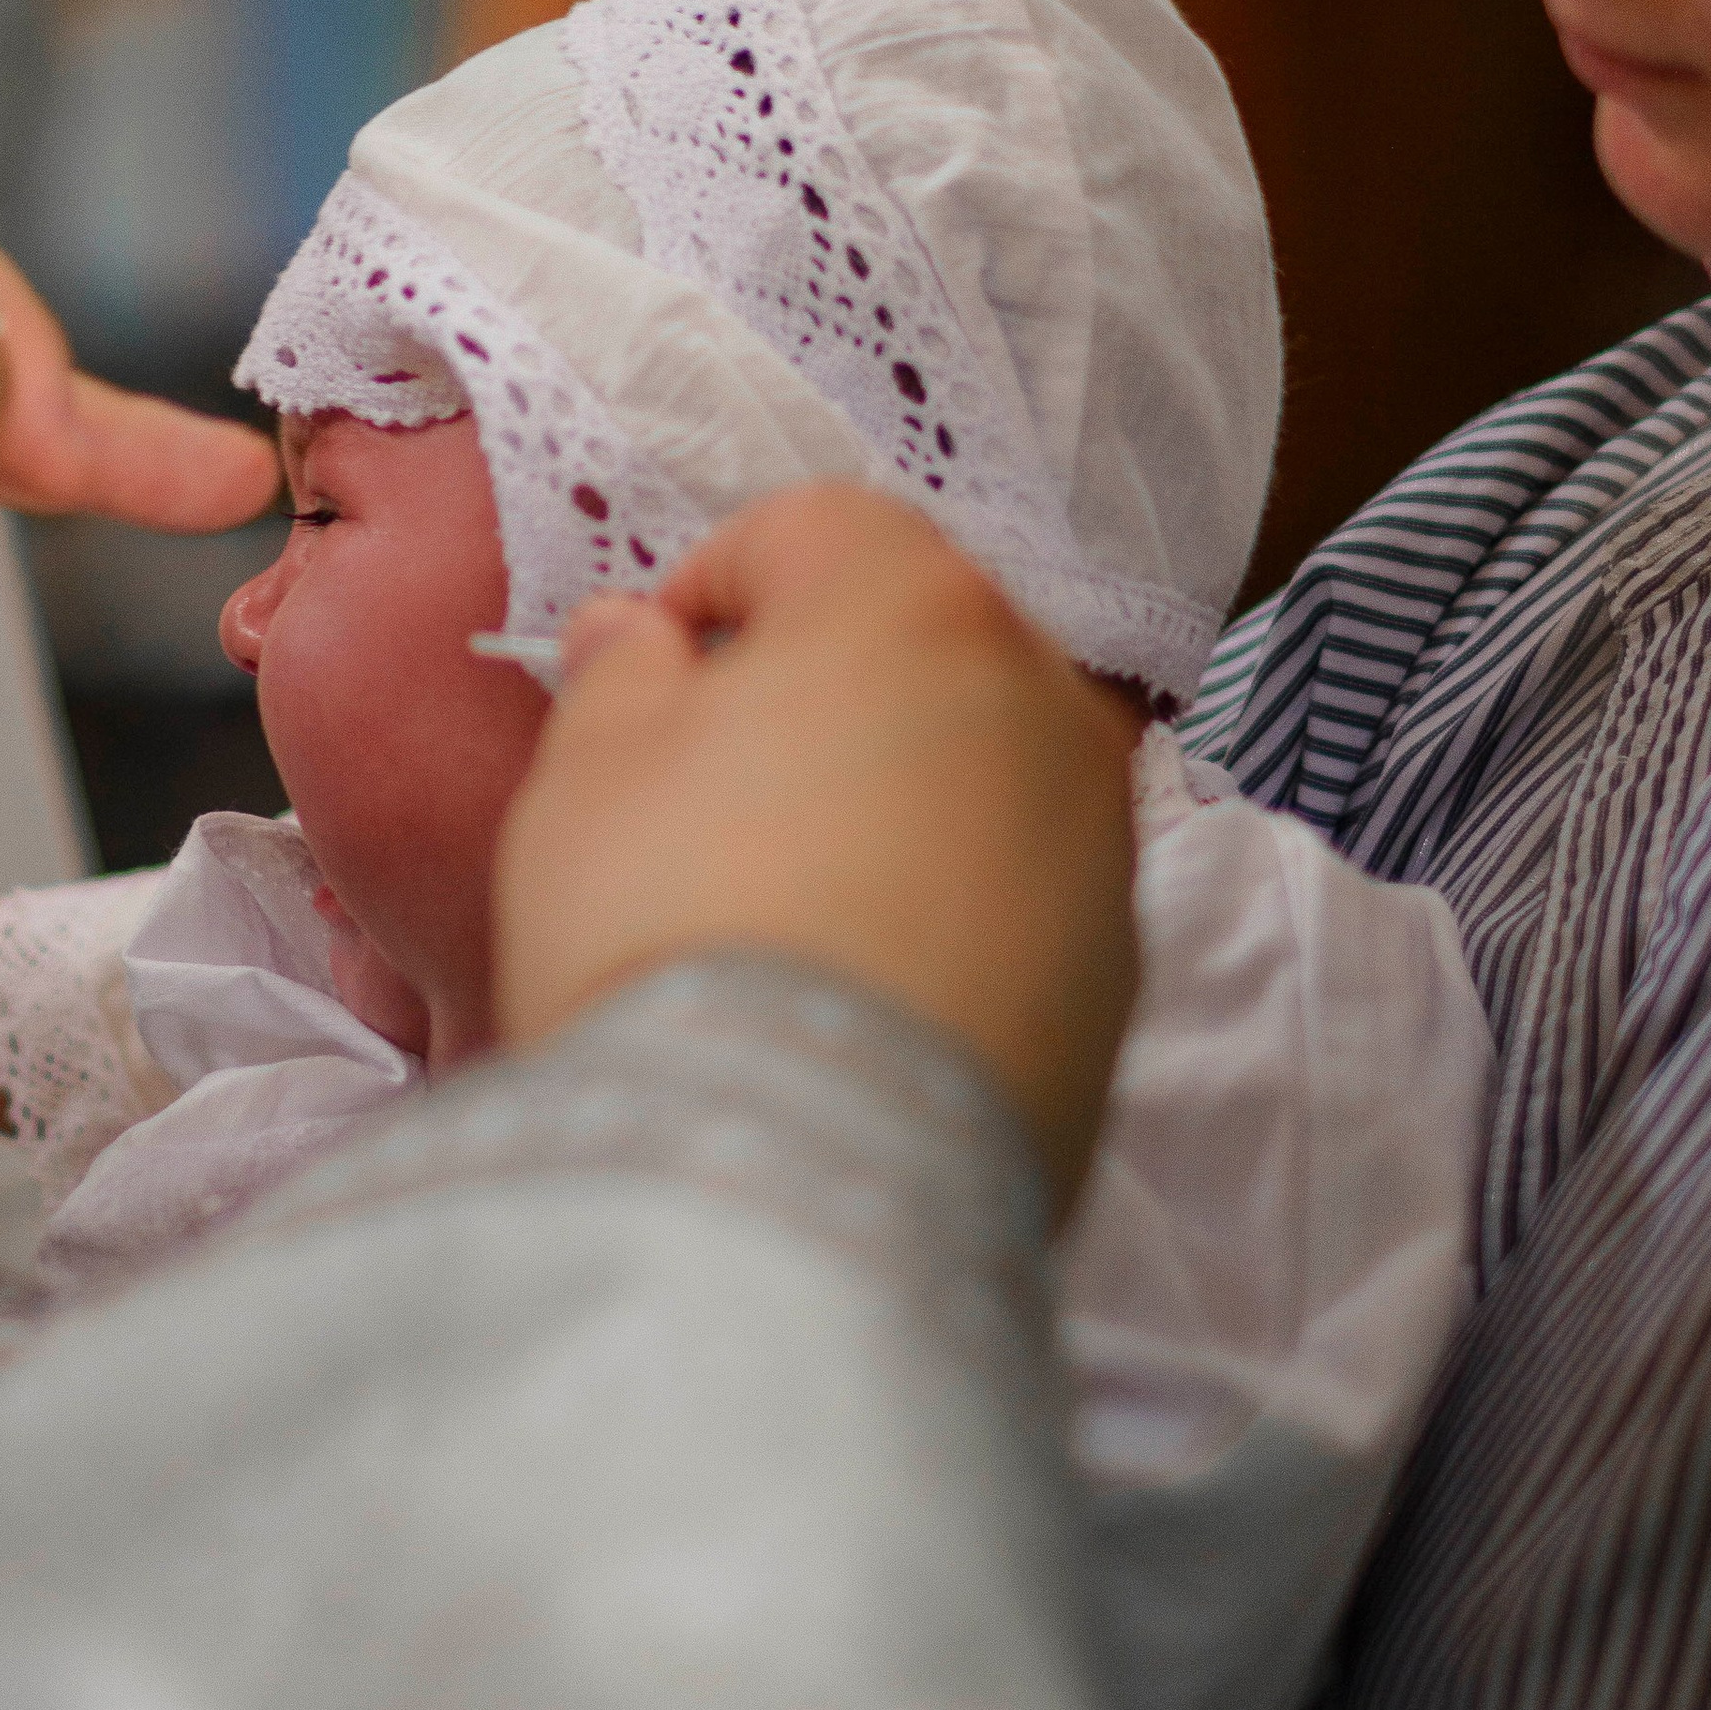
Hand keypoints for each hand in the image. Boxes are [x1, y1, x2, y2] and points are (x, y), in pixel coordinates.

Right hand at [494, 485, 1138, 1217]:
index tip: (651, 674)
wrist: (793, 1180)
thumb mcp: (588, 775)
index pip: (814, 529)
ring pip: (989, 773)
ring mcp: (1104, 845)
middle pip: (924, 644)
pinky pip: (1026, 901)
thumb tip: (641, 635)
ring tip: (793, 906)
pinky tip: (862, 994)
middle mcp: (1047, 701)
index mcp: (918, 606)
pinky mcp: (1122, 983)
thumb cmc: (670, 931)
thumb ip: (620, 674)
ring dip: (903, 799)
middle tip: (717, 789)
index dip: (714, 585)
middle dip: (826, 689)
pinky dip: (957, 915)